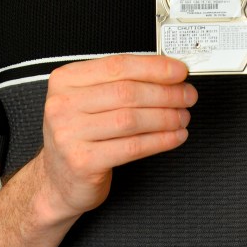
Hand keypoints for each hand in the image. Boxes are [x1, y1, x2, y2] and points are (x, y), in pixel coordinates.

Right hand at [38, 55, 196, 220]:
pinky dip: (160, 140)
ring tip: (183, 116)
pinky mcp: (83, 162)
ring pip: (132, 119)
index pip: (118, 65)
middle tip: (188, 95)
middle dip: (166, 93)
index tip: (179, 71)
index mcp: (66, 80)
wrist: (58, 180)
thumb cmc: (80, 135)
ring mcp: (69, 134)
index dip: (154, 67)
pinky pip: (132, 147)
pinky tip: (174, 136)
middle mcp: (62, 105)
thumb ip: (121, 82)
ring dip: (166, 117)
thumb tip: (166, 72)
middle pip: (127, 92)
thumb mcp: (89, 100)